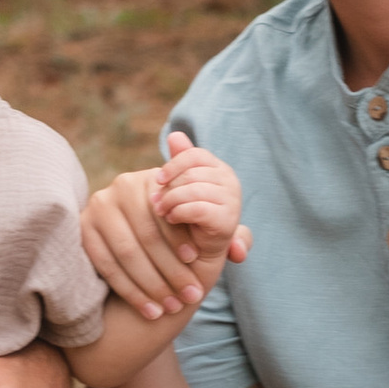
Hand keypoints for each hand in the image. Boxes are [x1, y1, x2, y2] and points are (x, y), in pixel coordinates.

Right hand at [85, 132, 248, 321]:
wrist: (136, 249)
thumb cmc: (177, 239)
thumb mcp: (202, 233)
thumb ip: (226, 235)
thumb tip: (241, 249)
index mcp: (153, 179)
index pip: (168, 210)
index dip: (182, 239)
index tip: (197, 264)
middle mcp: (122, 185)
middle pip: (147, 234)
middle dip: (171, 270)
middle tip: (190, 297)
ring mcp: (98, 206)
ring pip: (127, 252)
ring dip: (152, 285)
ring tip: (172, 307)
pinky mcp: (82, 229)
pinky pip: (106, 264)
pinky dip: (130, 291)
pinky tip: (149, 309)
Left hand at [150, 137, 248, 270]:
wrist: (199, 252)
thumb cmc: (188, 217)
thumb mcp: (182, 187)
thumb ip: (180, 162)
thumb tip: (174, 135)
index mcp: (220, 168)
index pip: (195, 154)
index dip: (173, 165)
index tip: (157, 180)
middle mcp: (231, 181)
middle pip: (191, 173)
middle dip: (168, 188)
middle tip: (155, 203)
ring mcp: (232, 200)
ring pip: (192, 190)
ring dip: (170, 202)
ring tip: (161, 211)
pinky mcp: (227, 220)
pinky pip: (197, 208)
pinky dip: (179, 213)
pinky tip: (172, 219)